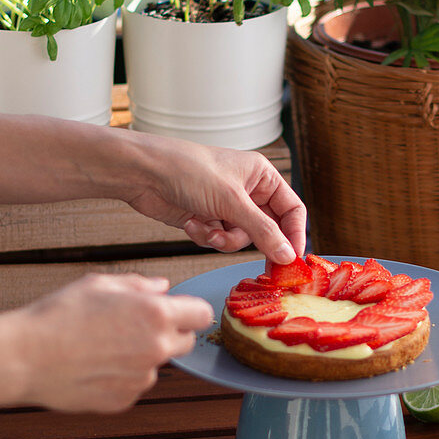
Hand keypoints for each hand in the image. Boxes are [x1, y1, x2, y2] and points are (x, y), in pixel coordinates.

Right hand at [11, 274, 212, 412]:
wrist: (26, 358)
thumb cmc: (58, 317)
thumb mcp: (99, 284)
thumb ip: (139, 285)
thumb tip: (163, 287)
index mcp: (155, 314)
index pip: (202, 314)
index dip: (190, 311)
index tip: (179, 311)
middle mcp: (156, 348)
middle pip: (186, 342)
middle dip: (169, 333)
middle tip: (135, 327)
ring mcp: (143, 378)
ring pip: (157, 365)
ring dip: (142, 356)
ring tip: (103, 347)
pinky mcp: (127, 399)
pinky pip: (135, 385)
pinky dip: (123, 377)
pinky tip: (96, 365)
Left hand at [125, 142, 306, 263]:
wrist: (143, 174)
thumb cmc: (187, 170)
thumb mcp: (232, 202)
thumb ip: (263, 231)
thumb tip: (288, 255)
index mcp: (261, 176)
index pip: (292, 210)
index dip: (295, 234)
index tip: (293, 259)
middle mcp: (248, 191)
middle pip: (269, 229)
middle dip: (257, 242)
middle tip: (265, 267)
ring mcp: (227, 207)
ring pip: (243, 239)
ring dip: (225, 240)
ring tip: (208, 230)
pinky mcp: (209, 220)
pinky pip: (221, 240)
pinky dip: (208, 236)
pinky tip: (192, 223)